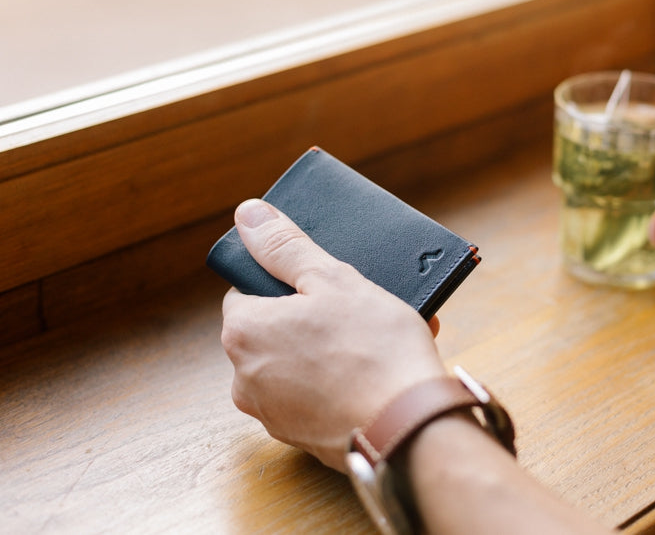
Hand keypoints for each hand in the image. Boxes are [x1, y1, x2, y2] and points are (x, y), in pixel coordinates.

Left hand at [220, 198, 447, 470]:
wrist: (411, 430)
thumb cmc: (374, 350)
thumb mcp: (333, 280)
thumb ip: (286, 247)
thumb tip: (247, 214)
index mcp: (243, 333)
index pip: (250, 292)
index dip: (290, 283)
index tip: (325, 285)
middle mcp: (244, 379)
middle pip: (276, 329)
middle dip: (315, 317)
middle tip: (360, 309)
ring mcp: (273, 414)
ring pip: (298, 364)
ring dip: (333, 349)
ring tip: (380, 338)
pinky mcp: (303, 438)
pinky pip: (317, 396)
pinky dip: (341, 381)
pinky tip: (380, 370)